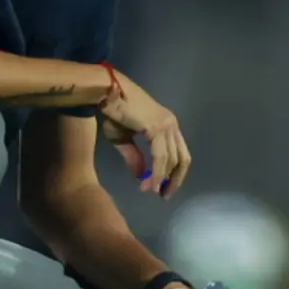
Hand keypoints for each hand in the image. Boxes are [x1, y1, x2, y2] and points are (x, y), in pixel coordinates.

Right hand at [99, 73, 191, 198]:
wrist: (106, 93)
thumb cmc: (113, 111)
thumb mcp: (123, 139)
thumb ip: (134, 157)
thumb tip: (141, 176)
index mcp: (167, 124)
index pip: (179, 153)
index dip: (174, 173)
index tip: (163, 187)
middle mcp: (172, 124)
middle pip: (183, 159)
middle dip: (175, 180)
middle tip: (163, 195)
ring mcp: (166, 125)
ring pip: (172, 160)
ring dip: (161, 179)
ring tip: (151, 192)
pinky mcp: (157, 128)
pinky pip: (160, 157)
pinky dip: (156, 173)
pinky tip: (149, 183)